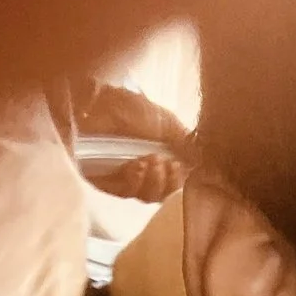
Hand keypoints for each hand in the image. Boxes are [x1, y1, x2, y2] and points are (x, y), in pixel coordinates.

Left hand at [70, 79, 192, 201]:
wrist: (95, 100)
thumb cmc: (129, 107)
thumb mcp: (168, 123)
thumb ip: (186, 145)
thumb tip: (200, 163)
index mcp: (159, 155)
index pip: (175, 181)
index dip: (180, 179)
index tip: (181, 166)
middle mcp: (141, 168)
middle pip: (162, 192)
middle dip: (168, 182)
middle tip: (166, 163)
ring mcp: (119, 175)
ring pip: (144, 195)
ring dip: (153, 182)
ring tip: (151, 160)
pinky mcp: (99, 179)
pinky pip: (122, 193)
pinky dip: (134, 182)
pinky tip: (135, 166)